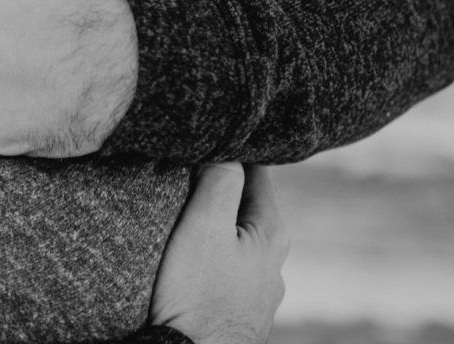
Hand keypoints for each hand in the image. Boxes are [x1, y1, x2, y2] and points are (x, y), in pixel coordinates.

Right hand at [151, 164, 288, 343]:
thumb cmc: (196, 296)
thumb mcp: (204, 225)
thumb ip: (219, 178)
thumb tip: (226, 147)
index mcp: (272, 233)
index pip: (257, 170)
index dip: (229, 152)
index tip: (200, 144)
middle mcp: (274, 262)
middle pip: (245, 204)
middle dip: (217, 188)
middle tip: (181, 175)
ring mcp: (259, 290)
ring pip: (235, 239)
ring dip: (212, 226)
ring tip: (180, 218)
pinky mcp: (239, 310)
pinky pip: (226, 268)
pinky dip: (209, 256)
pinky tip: (187, 260)